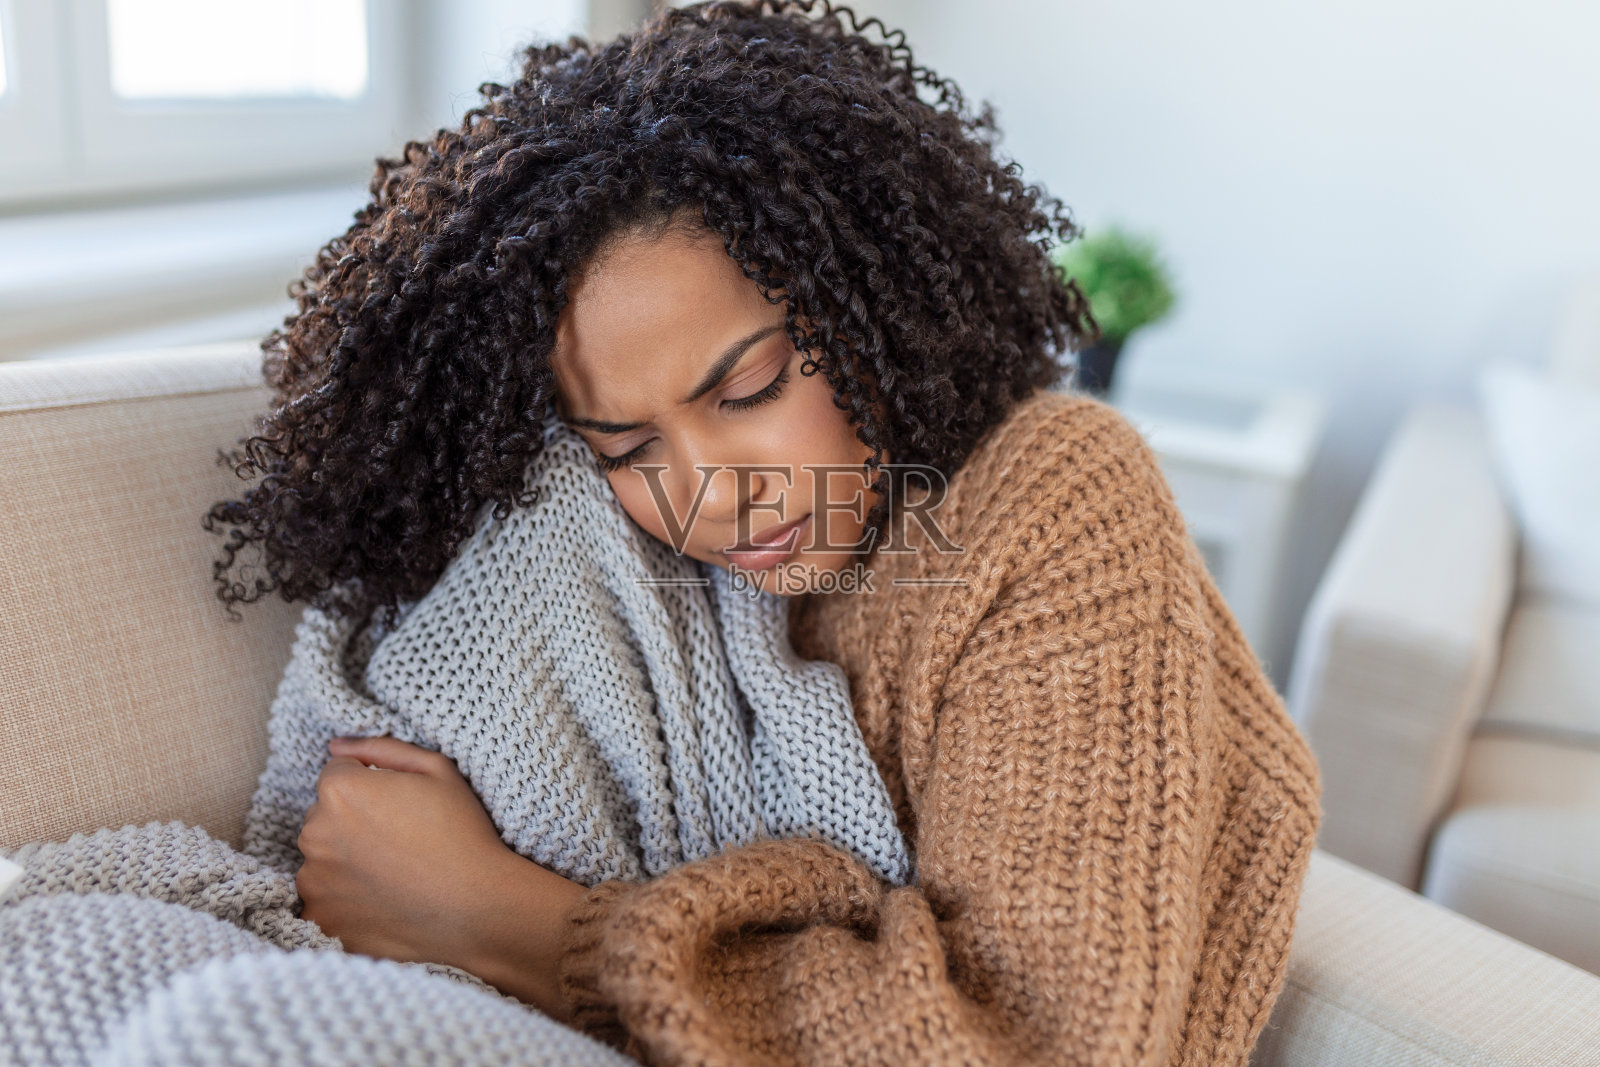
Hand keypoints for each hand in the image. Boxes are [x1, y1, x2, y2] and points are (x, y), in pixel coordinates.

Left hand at [296, 736, 588, 1019]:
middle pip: (324, 816)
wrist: (477, 907)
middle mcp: (315, 834)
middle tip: (399, 841)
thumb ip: (381, 748)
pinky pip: (324, 901)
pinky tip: (383, 901)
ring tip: (393, 873)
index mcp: (340, 791)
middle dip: (352, 822)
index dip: (370, 785)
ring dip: (345, 862)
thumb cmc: (462, 832)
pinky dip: (345, 900)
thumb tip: (336, 746)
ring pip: (322, 859)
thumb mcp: (437, 769)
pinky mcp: (320, 919)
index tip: (400, 806)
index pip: (337, 774)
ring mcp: (314, 882)